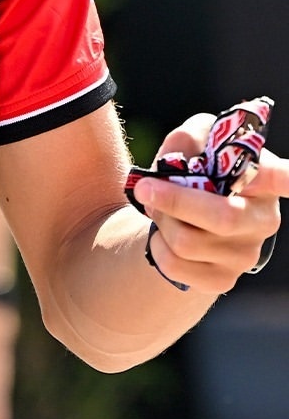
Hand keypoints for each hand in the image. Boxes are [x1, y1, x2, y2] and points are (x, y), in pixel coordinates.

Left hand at [132, 114, 288, 294]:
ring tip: (158, 208)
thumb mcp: (192, 142)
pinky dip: (156, 246)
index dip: (284, 177)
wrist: (183, 216)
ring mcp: (246, 253)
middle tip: (144, 188)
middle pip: (222, 217)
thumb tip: (179, 158)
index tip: (282, 176)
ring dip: (160, 221)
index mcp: (262, 179)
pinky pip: (174, 265)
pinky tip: (164, 234)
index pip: (281, 178)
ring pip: (187, 241)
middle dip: (174, 200)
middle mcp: (262, 218)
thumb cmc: (195, 169)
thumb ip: (188, 138)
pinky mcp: (223, 279)